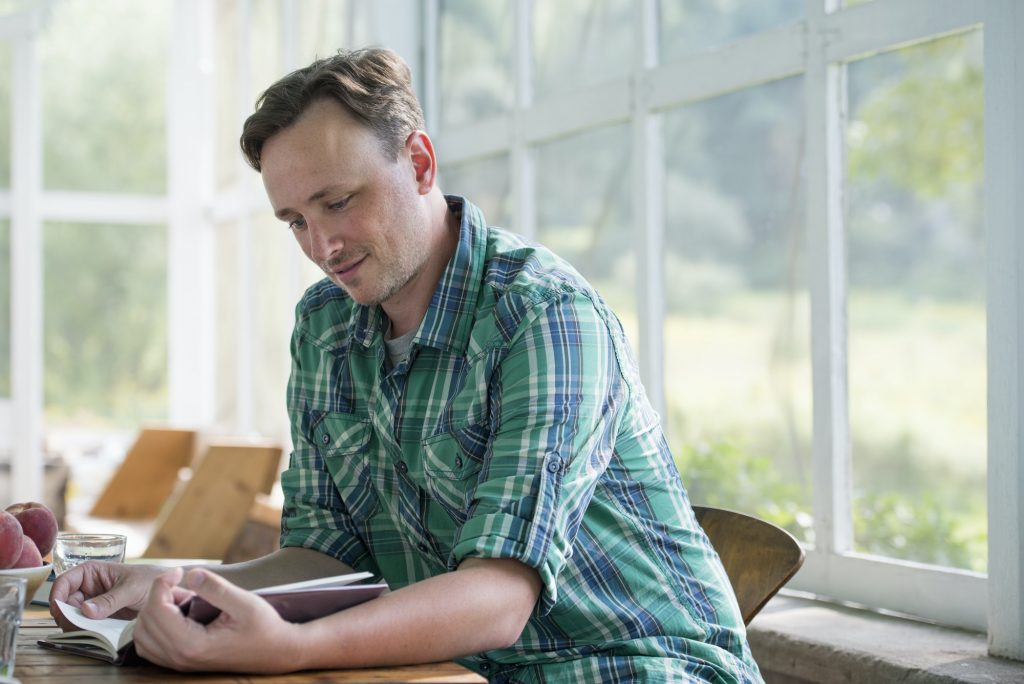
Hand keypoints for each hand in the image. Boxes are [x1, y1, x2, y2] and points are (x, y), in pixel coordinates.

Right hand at [49, 561, 164, 627]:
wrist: (166, 592)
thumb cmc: (150, 580)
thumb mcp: (132, 588)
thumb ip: (110, 599)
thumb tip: (86, 610)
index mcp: (91, 572)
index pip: (64, 581)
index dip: (57, 596)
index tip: (59, 611)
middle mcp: (87, 587)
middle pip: (64, 602)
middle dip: (65, 615)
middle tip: (74, 627)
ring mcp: (92, 602)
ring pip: (72, 615)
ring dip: (74, 624)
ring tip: (85, 631)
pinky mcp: (98, 616)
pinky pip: (84, 624)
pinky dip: (84, 630)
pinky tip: (92, 633)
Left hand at [132, 567, 304, 672]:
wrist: (277, 652)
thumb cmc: (264, 628)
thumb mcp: (244, 602)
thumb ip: (215, 588)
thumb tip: (190, 574)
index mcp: (192, 644)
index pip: (156, 610)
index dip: (161, 583)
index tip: (180, 571)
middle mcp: (180, 657)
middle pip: (145, 622)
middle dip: (158, 596)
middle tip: (183, 585)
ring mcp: (179, 663)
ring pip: (143, 636)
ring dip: (154, 611)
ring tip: (180, 599)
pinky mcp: (182, 662)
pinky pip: (150, 647)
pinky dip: (154, 627)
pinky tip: (175, 614)